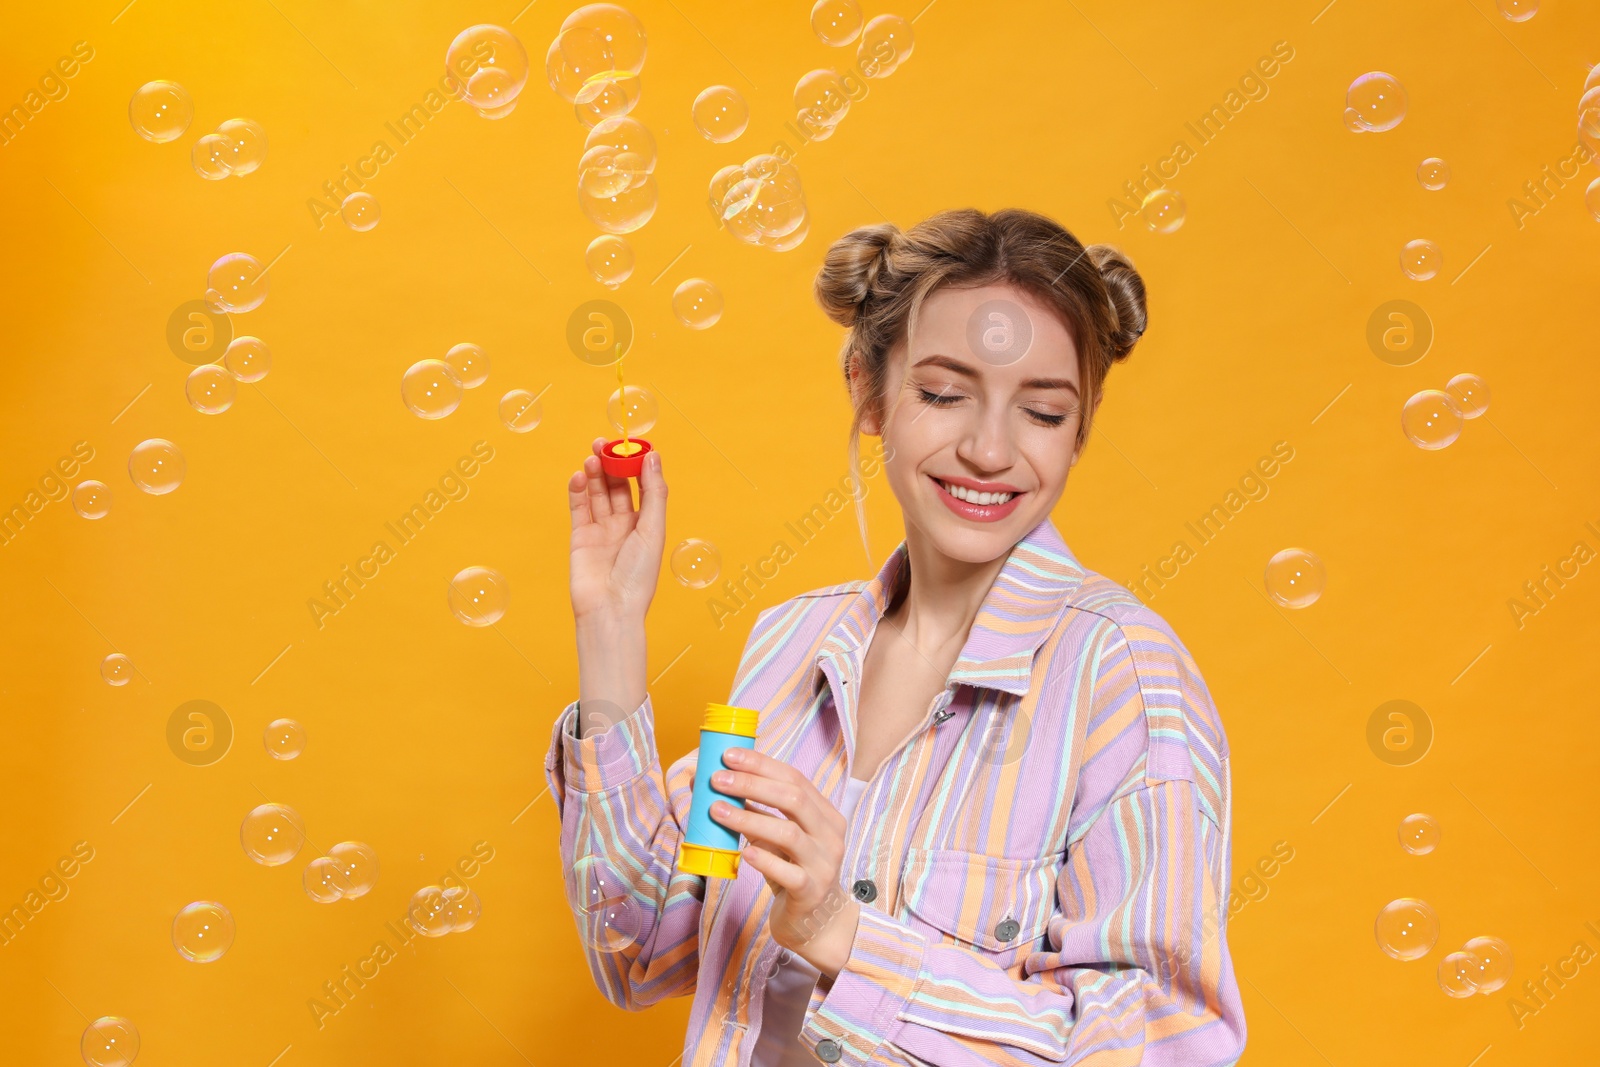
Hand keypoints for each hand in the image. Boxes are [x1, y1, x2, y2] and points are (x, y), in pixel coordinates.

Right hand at [568, 437, 667, 627]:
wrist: (609, 609)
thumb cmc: (637, 576)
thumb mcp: (652, 530)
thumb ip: (653, 492)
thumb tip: (653, 456)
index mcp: (646, 524)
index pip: (641, 486)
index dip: (635, 464)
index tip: (630, 445)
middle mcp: (624, 525)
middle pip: (616, 486)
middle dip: (610, 464)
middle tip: (603, 443)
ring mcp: (600, 530)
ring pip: (596, 493)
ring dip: (594, 474)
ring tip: (592, 458)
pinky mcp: (580, 537)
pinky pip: (579, 508)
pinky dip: (578, 490)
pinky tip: (579, 476)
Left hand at [709, 748, 861, 977]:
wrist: (816, 923)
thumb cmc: (793, 872)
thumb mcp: (779, 840)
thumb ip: (757, 814)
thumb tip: (715, 787)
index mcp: (826, 815)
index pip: (795, 778)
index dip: (761, 764)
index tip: (728, 755)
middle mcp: (830, 835)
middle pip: (793, 799)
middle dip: (752, 784)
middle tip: (718, 779)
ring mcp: (824, 864)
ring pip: (788, 833)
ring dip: (749, 818)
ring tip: (717, 810)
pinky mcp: (811, 891)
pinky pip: (787, 872)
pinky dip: (763, 859)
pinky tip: (743, 851)